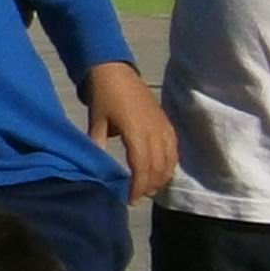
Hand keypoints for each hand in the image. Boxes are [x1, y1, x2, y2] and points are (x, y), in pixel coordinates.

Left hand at [83, 63, 179, 200]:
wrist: (116, 71)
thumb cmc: (104, 96)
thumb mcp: (97, 121)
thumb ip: (98, 144)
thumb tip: (95, 168)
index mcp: (137, 132)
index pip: (142, 167)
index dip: (138, 186)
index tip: (130, 199)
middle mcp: (155, 131)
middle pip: (158, 167)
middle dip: (149, 185)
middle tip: (138, 197)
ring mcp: (163, 126)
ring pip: (170, 159)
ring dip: (162, 177)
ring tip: (149, 188)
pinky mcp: (167, 123)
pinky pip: (174, 148)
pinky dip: (170, 163)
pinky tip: (162, 172)